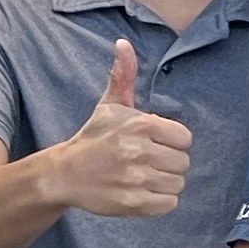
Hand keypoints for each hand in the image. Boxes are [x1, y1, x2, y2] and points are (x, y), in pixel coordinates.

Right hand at [54, 37, 191, 219]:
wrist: (64, 173)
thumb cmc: (94, 138)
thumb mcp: (109, 105)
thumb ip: (123, 75)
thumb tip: (123, 43)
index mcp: (141, 125)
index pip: (184, 138)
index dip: (172, 142)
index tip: (154, 143)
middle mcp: (140, 151)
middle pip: (183, 163)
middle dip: (168, 163)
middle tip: (146, 161)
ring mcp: (136, 179)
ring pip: (177, 184)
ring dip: (164, 182)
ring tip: (143, 176)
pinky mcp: (133, 203)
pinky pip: (169, 204)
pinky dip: (159, 201)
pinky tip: (142, 191)